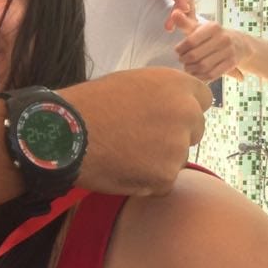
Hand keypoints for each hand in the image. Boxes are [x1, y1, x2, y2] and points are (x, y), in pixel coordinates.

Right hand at [64, 68, 211, 195]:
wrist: (64, 132)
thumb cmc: (89, 104)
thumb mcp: (130, 84)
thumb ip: (159, 95)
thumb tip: (169, 109)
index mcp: (176, 85)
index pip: (203, 100)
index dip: (184, 110)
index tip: (168, 118)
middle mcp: (185, 113)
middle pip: (195, 131)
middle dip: (175, 137)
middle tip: (142, 141)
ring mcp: (177, 147)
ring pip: (178, 159)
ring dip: (159, 161)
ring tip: (124, 155)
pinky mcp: (165, 176)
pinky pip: (163, 183)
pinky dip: (146, 182)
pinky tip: (122, 170)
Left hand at [172, 15, 248, 81]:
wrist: (239, 44)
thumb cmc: (212, 36)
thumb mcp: (199, 27)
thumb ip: (185, 22)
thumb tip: (174, 13)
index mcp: (213, 27)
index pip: (191, 41)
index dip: (180, 49)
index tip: (178, 51)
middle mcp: (223, 38)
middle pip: (195, 55)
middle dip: (184, 60)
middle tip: (182, 61)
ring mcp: (229, 51)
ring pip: (203, 66)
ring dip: (191, 70)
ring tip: (187, 68)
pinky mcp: (231, 63)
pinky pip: (212, 74)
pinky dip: (201, 76)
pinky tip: (196, 74)